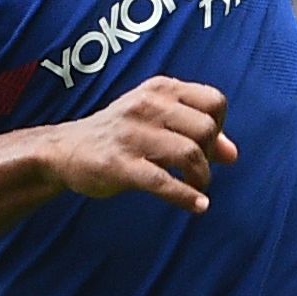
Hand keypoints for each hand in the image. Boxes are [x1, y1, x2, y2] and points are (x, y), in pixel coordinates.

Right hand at [41, 79, 237, 209]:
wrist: (63, 150)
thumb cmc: (118, 135)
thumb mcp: (156, 121)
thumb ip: (194, 131)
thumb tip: (232, 154)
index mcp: (159, 89)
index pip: (214, 101)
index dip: (219, 127)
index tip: (205, 145)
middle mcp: (146, 105)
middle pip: (206, 129)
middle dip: (210, 155)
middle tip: (197, 170)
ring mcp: (131, 134)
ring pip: (189, 154)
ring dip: (201, 178)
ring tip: (196, 188)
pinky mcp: (119, 164)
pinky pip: (163, 182)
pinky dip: (186, 197)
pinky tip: (198, 206)